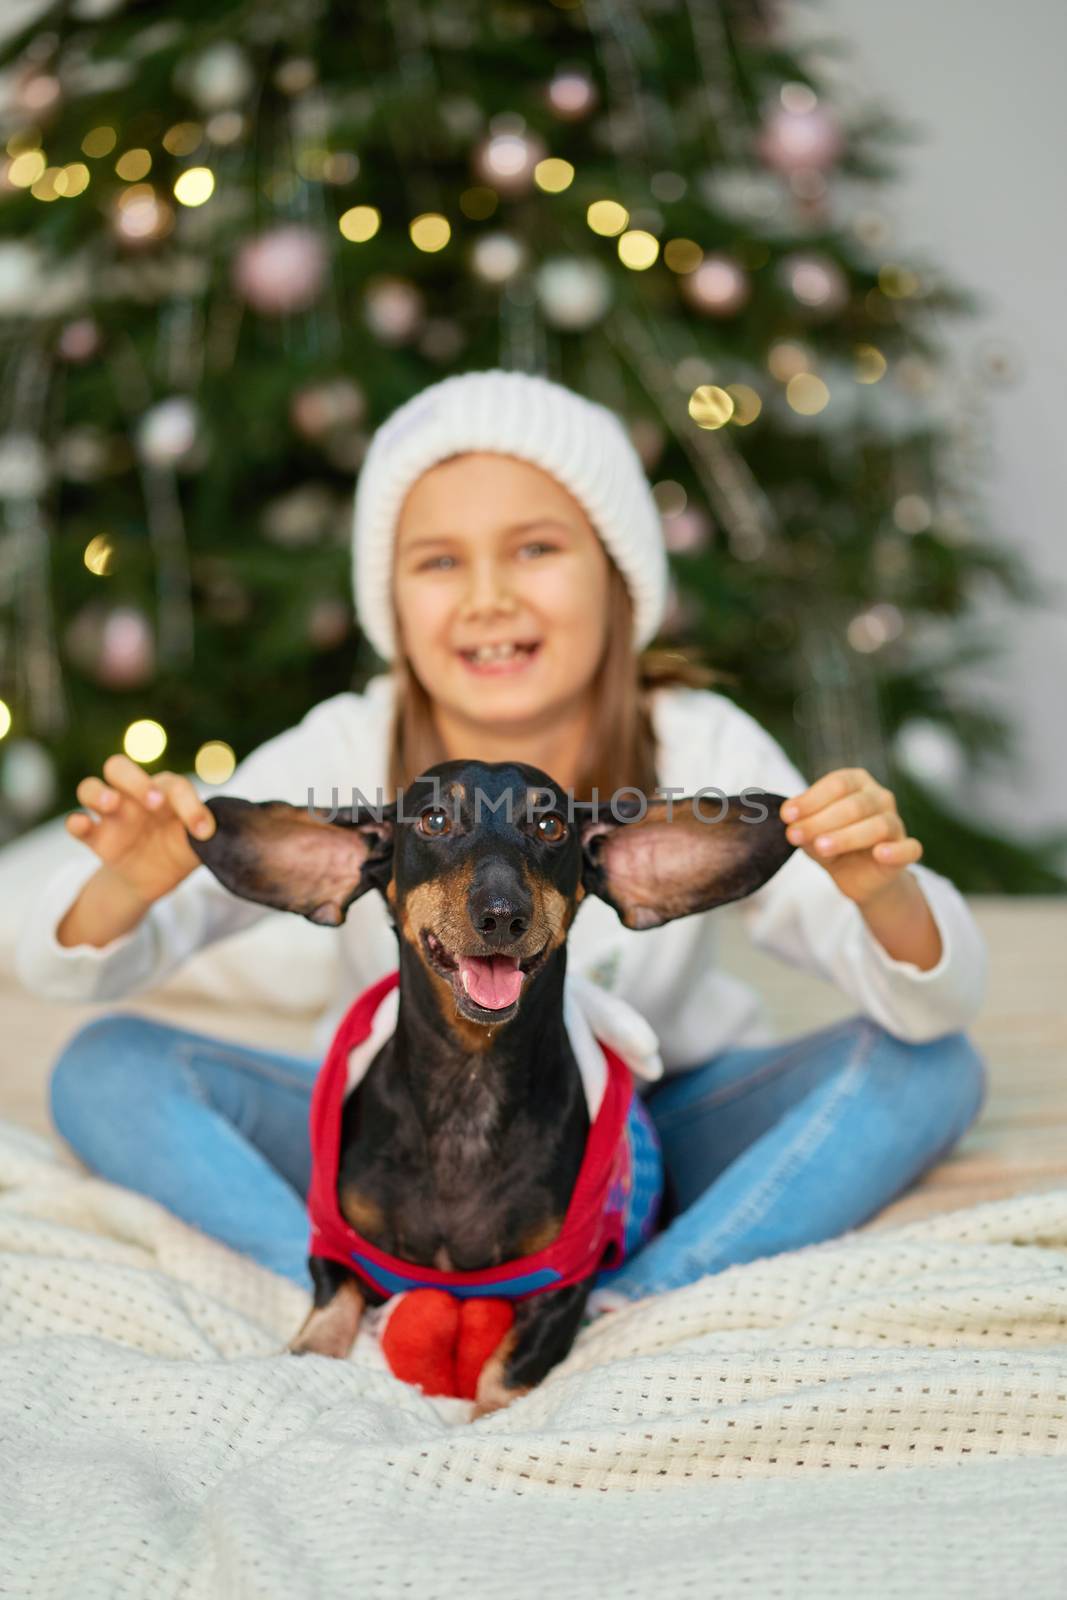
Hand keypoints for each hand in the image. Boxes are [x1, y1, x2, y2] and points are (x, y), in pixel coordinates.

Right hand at [66, 753, 216, 907]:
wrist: (156, 878)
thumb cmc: (180, 848)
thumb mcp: (197, 844)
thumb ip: (206, 835)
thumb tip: (217, 832)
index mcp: (163, 791)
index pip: (173, 784)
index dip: (190, 804)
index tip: (203, 832)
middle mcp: (133, 796)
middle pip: (118, 767)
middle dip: (136, 781)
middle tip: (155, 803)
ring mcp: (111, 815)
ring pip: (89, 787)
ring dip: (99, 793)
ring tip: (112, 805)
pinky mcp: (96, 838)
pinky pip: (74, 823)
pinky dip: (75, 822)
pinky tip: (83, 824)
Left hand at [778, 766, 922, 906]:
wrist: (858, 875)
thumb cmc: (832, 843)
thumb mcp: (812, 833)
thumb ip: (804, 826)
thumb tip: (790, 824)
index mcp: (856, 783)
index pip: (837, 783)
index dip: (811, 799)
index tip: (787, 816)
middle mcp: (879, 797)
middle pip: (854, 805)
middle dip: (821, 820)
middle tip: (794, 835)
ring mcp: (896, 822)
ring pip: (877, 825)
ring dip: (846, 836)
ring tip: (821, 847)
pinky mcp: (906, 849)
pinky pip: (908, 848)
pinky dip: (896, 850)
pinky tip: (879, 854)